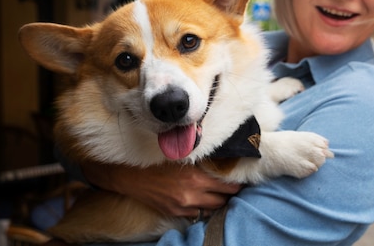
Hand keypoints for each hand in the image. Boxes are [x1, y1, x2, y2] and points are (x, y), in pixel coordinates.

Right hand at [81, 161, 241, 218]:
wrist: (131, 176)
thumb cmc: (156, 162)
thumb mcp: (182, 158)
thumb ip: (201, 163)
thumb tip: (220, 162)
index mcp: (196, 178)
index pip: (228, 186)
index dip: (237, 183)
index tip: (242, 179)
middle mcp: (192, 195)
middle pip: (223, 200)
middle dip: (230, 194)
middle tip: (234, 187)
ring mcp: (183, 206)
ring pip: (212, 209)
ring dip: (217, 202)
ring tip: (220, 194)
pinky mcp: (175, 213)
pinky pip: (197, 215)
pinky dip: (202, 208)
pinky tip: (202, 201)